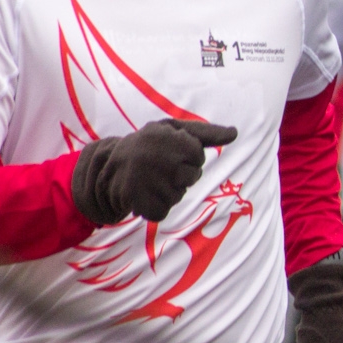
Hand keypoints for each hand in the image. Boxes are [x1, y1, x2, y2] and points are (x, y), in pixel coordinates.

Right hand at [72, 119, 237, 225]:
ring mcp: (146, 181)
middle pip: (192, 177)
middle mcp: (156, 157)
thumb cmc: (150, 146)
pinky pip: (163, 211)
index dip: (189, 157)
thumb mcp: (175, 131)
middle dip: (181, 175)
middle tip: (159, 168)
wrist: (107, 166)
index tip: (171, 153)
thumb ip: (206, 133)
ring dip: (168, 190)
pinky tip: (144, 194)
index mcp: (165, 136)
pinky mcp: (138, 201)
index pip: (198, 156)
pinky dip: (156, 206)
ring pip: (178, 195)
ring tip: (150, 179)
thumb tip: (234, 133)